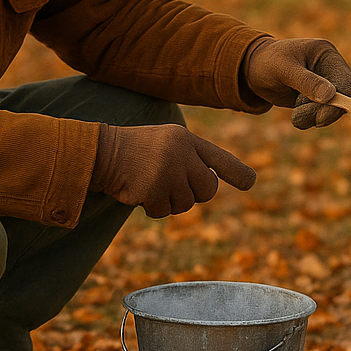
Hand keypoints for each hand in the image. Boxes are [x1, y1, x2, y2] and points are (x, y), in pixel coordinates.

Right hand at [90, 124, 255, 218]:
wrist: (100, 152)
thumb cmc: (133, 150)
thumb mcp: (165, 144)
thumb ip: (189, 159)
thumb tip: (211, 186)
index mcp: (186, 139)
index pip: (218, 158)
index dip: (236, 172)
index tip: (251, 182)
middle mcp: (182, 153)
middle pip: (207, 190)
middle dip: (193, 195)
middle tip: (171, 187)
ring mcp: (169, 170)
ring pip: (185, 204)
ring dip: (167, 202)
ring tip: (149, 183)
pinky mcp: (155, 188)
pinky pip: (163, 211)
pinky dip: (151, 208)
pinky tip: (138, 191)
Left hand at [242, 37, 350, 129]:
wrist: (252, 70)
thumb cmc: (268, 62)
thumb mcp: (285, 70)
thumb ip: (307, 82)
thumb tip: (330, 96)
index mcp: (326, 54)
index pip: (345, 81)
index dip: (339, 102)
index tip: (320, 118)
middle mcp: (330, 68)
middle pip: (342, 97)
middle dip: (323, 112)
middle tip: (300, 118)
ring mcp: (325, 83)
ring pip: (332, 108)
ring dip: (314, 116)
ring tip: (296, 115)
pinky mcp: (317, 97)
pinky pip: (321, 113)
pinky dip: (310, 118)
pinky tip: (297, 115)